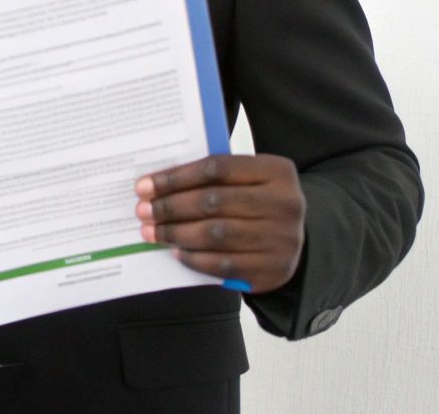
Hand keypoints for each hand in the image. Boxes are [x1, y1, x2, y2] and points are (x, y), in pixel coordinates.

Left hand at [135, 154, 305, 292]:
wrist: (296, 241)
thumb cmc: (258, 203)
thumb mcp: (248, 181)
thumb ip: (213, 179)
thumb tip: (155, 186)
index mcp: (277, 172)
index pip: (216, 168)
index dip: (176, 177)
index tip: (144, 186)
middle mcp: (285, 204)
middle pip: (212, 201)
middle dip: (170, 206)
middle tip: (142, 210)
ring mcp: (282, 239)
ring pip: (215, 234)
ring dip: (176, 233)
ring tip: (151, 232)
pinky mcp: (273, 270)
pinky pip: (223, 264)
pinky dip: (194, 258)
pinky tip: (176, 251)